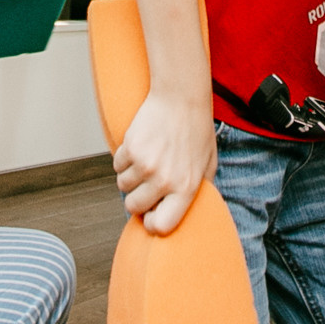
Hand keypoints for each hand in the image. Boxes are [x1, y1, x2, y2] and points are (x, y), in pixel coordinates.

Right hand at [112, 90, 215, 234]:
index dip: (152, 224)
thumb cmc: (196, 130)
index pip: (162, 226)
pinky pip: (117, 165)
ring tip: (146, 160)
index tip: (150, 216)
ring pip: (122, 185)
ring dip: (130, 176)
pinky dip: (124, 159)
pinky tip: (139, 147)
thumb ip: (198, 190)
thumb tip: (183, 211)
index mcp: (186, 188)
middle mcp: (164, 180)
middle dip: (136, 198)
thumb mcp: (208, 164)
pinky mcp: (131, 148)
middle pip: (133, 206)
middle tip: (145, 184)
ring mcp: (145, 164)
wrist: (181, 97)